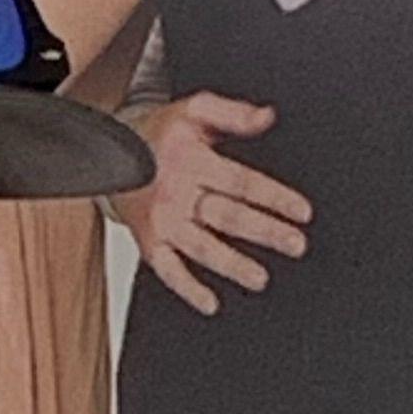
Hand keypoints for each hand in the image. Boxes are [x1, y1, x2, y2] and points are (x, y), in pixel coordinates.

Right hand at [110, 93, 310, 313]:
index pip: (241, 181)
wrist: (110, 152)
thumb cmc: (160, 134)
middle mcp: (177, 194)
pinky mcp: (149, 243)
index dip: (274, 197)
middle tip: (296, 245)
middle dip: (265, 232)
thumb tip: (267, 117)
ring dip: (233, 265)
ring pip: (202, 247)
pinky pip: (168, 271)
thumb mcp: (194, 110)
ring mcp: (163, 222)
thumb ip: (233, 113)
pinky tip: (210, 303)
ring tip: (260, 278)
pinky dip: (188, 289)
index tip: (302, 212)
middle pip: (228, 216)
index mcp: (192, 160)